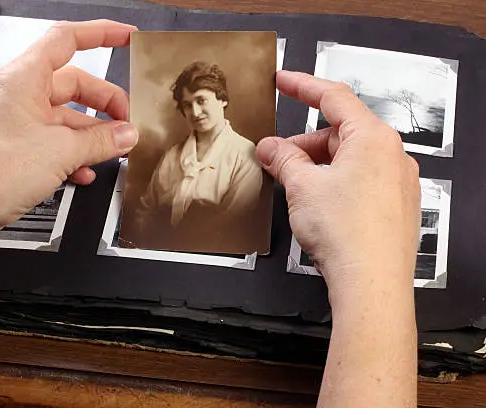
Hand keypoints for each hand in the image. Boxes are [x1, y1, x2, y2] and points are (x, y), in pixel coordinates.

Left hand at [0, 20, 138, 241]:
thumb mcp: (63, 151)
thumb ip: (102, 140)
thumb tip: (126, 134)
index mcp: (23, 78)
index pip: (67, 40)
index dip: (101, 34)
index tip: (126, 37)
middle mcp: (18, 94)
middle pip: (74, 85)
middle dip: (105, 104)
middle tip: (127, 123)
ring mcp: (16, 120)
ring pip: (66, 117)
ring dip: (92, 135)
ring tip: (112, 151)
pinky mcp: (16, 145)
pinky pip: (54, 140)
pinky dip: (74, 153)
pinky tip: (86, 170)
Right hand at [256, 71, 420, 298]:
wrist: (371, 281)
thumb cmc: (348, 233)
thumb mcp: (302, 186)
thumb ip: (283, 159)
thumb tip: (270, 147)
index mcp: (373, 138)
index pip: (334, 97)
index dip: (302, 86)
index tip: (283, 80)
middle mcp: (391, 155)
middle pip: (339, 133)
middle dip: (303, 142)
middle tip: (274, 156)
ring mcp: (396, 182)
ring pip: (348, 159)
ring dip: (316, 165)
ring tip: (291, 185)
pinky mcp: (394, 205)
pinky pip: (359, 181)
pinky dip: (333, 182)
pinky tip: (315, 202)